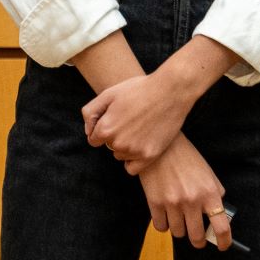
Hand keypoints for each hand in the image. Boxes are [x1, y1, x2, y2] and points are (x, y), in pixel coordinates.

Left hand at [82, 70, 196, 172]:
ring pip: (121, 155)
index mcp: (106, 128)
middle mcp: (118, 143)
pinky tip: (141, 146)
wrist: (170, 92)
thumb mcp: (108, 94)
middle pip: (109, 147)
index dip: (102, 129)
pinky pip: (132, 169)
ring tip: (139, 129)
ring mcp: (134, 151)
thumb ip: (91, 112)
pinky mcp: (150, 156)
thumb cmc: (138, 90)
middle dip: (115, 136)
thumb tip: (89, 132)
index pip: (94, 140)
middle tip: (130, 121)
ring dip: (126, 147)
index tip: (114, 121)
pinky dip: (134, 161)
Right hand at [136, 135, 232, 251]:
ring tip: (179, 219)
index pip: (221, 227)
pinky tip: (165, 215)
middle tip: (197, 238)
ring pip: (178, 233)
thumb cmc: (186, 157)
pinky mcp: (154, 202)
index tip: (223, 246)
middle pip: (197, 237)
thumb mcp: (207, 173)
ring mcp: (172, 203)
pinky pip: (160, 227)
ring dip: (180, 230)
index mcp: (210, 193)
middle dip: (198, 240)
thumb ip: (215, 193)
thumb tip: (220, 215)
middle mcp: (192, 201)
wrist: (160, 145)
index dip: (224, 241)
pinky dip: (164, 225)